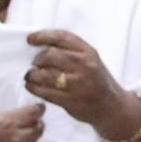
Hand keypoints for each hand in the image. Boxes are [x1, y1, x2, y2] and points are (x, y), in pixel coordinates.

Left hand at [23, 29, 140, 136]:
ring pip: (45, 74)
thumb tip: (39, 45)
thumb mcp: (90, 60)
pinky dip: (33, 87)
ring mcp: (78, 84)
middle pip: (50, 55)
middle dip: (37, 59)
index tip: (30, 39)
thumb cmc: (95, 80)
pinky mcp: (70, 100)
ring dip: (32, 74)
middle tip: (34, 63)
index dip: (43, 36)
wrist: (110, 106)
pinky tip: (31, 85)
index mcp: (89, 52)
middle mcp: (85, 66)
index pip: (62, 37)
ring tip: (30, 75)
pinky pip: (44, 91)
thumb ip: (69, 51)